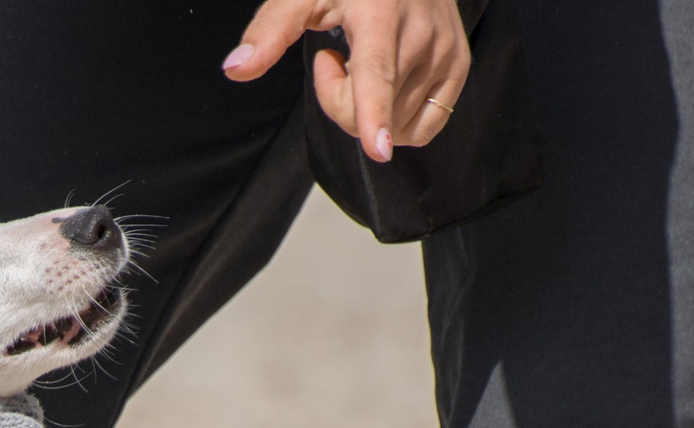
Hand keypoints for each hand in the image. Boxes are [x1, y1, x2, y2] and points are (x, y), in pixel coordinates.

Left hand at [222, 0, 470, 162]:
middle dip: (338, 100)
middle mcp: (421, 33)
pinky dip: (397, 120)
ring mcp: (445, 52)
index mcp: (381, 13)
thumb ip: (271, 31)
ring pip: (396, 124)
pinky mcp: (458, 67)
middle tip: (333, 60)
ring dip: (367, 108)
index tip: (378, 149)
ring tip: (363, 62)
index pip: (376, 73)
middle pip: (371, 111)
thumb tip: (235, 69)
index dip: (373, 114)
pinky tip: (387, 85)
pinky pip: (425, 126)